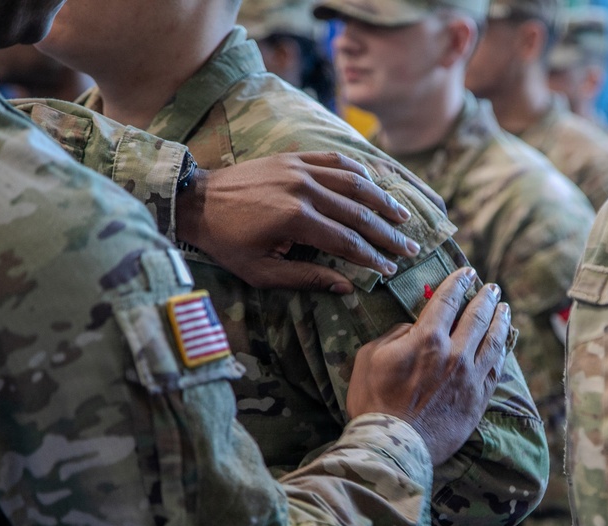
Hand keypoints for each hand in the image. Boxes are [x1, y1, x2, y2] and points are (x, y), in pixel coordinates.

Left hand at [176, 152, 421, 291]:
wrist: (196, 201)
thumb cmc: (227, 243)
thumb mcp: (261, 272)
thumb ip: (306, 278)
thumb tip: (346, 287)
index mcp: (294, 219)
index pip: (347, 241)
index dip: (372, 257)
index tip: (390, 270)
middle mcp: (303, 189)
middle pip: (359, 212)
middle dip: (388, 233)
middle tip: (411, 248)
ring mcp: (299, 168)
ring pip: (355, 182)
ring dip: (383, 200)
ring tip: (404, 216)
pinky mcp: (294, 157)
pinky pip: (336, 161)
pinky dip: (360, 173)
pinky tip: (375, 186)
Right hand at [347, 267, 511, 464]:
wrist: (393, 446)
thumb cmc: (374, 402)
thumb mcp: (370, 358)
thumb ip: (393, 335)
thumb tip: (411, 328)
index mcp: (427, 338)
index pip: (448, 300)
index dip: (459, 282)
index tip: (468, 272)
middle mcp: (455, 353)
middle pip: (477, 316)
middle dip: (486, 297)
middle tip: (492, 287)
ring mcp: (471, 377)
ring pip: (493, 340)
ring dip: (500, 320)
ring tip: (504, 308)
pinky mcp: (478, 399)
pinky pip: (496, 368)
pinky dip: (502, 350)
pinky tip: (503, 343)